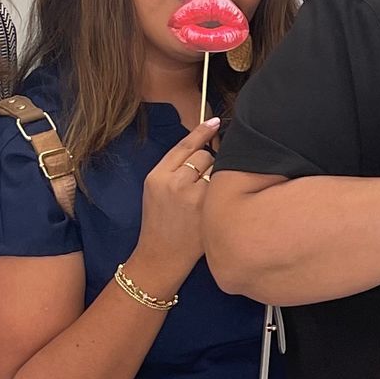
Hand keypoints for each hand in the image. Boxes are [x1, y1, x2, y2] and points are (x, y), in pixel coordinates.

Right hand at [129, 117, 221, 292]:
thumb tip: (200, 147)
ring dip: (216, 177)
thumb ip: (173, 169)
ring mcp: (194, 197)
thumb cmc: (160, 223)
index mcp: (157, 176)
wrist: (161, 256)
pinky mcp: (209, 210)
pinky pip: (224, 188)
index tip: (214, 121)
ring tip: (205, 196)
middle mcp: (175, 183)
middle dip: (207, 164)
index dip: (201, 132)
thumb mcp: (155, 190)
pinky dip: (224, 191)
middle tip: (200, 183)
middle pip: (204, 156)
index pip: (184, 146)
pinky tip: (218, 202)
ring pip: (217, 170)